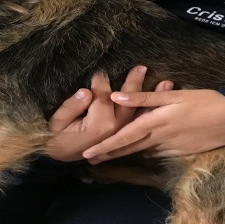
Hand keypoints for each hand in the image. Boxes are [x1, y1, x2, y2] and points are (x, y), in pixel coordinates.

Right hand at [46, 66, 171, 160]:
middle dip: (134, 83)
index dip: (101, 82)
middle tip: (141, 67)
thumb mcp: (59, 121)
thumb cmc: (57, 137)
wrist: (59, 156)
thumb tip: (86, 91)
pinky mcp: (123, 133)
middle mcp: (115, 127)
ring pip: (140, 111)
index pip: (104, 96)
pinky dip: (154, 110)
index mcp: (100, 124)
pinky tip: (163, 99)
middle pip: (127, 102)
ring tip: (167, 82)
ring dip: (153, 96)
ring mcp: (121, 131)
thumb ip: (72, 106)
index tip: (101, 70)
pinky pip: (142, 120)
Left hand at [82, 89, 224, 163]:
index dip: (106, 145)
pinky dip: (146, 152)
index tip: (89, 152)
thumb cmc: (205, 100)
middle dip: (110, 153)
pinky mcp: (183, 153)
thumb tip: (117, 97)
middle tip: (91, 158)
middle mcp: (161, 138)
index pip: (125, 136)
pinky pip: (159, 153)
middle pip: (130, 148)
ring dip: (125, 154)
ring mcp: (172, 148)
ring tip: (109, 155)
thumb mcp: (175, 95)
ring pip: (144, 152)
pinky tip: (140, 151)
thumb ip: (145, 97)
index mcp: (157, 122)